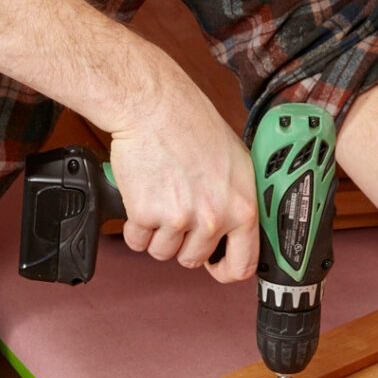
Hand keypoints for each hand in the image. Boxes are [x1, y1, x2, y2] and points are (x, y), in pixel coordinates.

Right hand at [106, 72, 258, 284]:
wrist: (155, 108)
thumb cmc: (193, 125)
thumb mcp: (236, 164)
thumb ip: (237, 201)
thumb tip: (235, 229)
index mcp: (243, 208)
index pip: (242, 265)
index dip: (225, 270)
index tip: (214, 266)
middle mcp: (214, 218)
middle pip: (192, 259)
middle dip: (181, 242)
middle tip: (176, 209)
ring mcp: (180, 219)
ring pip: (162, 252)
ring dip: (156, 232)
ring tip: (159, 196)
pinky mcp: (146, 215)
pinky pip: (137, 240)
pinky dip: (134, 224)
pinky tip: (142, 195)